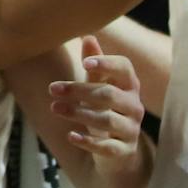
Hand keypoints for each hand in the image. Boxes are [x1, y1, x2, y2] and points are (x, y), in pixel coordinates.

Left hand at [49, 36, 145, 163]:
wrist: (117, 152)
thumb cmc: (106, 111)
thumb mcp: (100, 87)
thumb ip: (95, 66)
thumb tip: (87, 36)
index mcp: (130, 85)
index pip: (125, 68)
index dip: (107, 63)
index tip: (85, 63)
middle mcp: (134, 106)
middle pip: (108, 94)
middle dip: (79, 90)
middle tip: (52, 89)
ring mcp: (131, 130)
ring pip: (107, 120)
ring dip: (78, 113)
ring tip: (55, 108)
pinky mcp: (124, 151)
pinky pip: (107, 147)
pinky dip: (88, 142)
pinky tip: (70, 136)